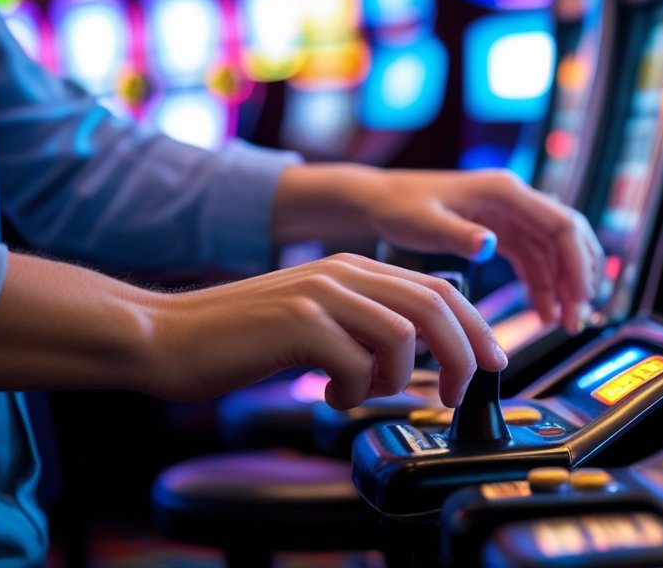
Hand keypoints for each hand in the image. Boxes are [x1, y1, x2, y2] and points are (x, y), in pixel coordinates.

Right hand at [146, 253, 505, 407]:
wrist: (170, 335)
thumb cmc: (241, 338)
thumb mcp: (316, 321)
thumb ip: (364, 327)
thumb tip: (419, 358)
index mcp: (353, 268)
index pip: (438, 288)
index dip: (476, 326)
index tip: (492, 362)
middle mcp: (343, 272)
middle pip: (436, 306)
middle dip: (463, 355)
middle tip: (458, 393)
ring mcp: (321, 294)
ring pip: (403, 335)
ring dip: (398, 380)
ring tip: (364, 392)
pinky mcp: (299, 323)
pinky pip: (356, 364)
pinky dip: (352, 392)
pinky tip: (325, 394)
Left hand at [273, 165, 604, 334]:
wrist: (379, 202)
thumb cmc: (399, 207)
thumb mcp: (424, 222)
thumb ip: (457, 233)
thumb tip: (489, 244)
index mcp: (504, 192)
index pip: (561, 225)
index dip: (578, 263)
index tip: (581, 298)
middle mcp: (514, 199)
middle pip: (566, 237)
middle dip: (578, 277)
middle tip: (577, 318)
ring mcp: (509, 215)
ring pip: (553, 251)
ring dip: (564, 286)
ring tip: (565, 323)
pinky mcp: (500, 231)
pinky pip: (533, 259)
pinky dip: (543, 285)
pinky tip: (544, 312)